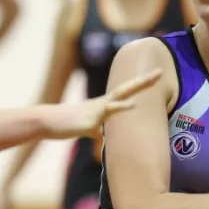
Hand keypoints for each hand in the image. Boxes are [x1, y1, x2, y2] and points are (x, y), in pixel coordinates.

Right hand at [40, 68, 161, 138]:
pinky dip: (120, 108)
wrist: (47, 122)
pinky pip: (107, 113)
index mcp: (103, 104)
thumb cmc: (65, 124)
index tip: (155, 76)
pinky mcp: (90, 120)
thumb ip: (96, 131)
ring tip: (153, 78)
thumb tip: (102, 137)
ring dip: (137, 86)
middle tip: (161, 71)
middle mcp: (102, 103)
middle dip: (144, 80)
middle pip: (127, 88)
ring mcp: (97, 110)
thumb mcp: (86, 128)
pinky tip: (132, 105)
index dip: (140, 85)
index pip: (125, 92)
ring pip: (121, 95)